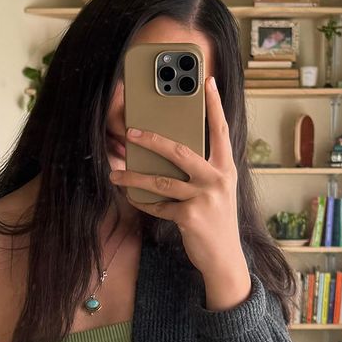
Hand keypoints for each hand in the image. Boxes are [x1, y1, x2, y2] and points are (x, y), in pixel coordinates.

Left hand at [108, 76, 248, 297]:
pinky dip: (142, 202)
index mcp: (226, 168)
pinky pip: (158, 205)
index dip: (214, 105)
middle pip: (180, 151)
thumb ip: (201, 171)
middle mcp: (218, 179)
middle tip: (130, 130)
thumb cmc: (217, 221)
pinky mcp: (190, 217)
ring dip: (134, 176)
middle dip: (152, 139)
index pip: (220, 130)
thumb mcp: (216, 191)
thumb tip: (168, 151)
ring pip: (161, 180)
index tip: (207, 81)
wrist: (225, 259)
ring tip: (115, 172)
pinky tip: (131, 198)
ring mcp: (205, 198)